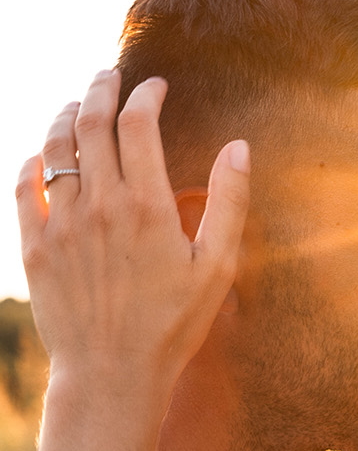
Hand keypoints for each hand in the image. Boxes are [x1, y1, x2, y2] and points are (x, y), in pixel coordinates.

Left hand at [15, 69, 248, 409]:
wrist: (112, 375)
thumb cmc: (173, 326)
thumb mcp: (217, 268)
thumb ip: (229, 203)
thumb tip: (238, 147)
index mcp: (148, 207)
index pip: (138, 124)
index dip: (145, 95)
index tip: (154, 87)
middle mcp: (100, 206)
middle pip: (91, 122)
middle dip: (100, 88)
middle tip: (109, 76)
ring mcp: (62, 224)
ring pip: (55, 147)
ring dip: (65, 116)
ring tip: (76, 106)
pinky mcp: (36, 247)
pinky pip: (25, 186)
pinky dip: (33, 161)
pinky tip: (44, 156)